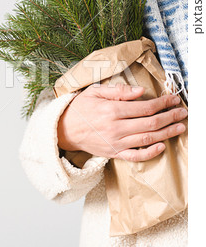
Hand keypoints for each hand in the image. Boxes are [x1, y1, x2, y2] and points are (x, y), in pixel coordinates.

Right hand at [57, 83, 186, 161]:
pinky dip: (151, 153)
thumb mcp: (95, 91)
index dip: (163, 103)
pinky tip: (162, 146)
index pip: (145, 107)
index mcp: (112, 109)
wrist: (63, 129)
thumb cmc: (79, 108)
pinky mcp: (113, 153)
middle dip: (170, 117)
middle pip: (150, 123)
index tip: (174, 99)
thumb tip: (141, 91)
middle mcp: (116, 127)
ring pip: (147, 139)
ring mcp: (115, 142)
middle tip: (182, 112)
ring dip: (167, 133)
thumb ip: (119, 90)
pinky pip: (136, 156)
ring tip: (179, 127)